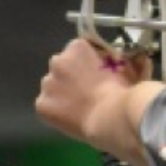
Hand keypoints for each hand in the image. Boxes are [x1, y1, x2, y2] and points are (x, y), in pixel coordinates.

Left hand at [35, 40, 152, 142]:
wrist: (112, 116)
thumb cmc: (123, 89)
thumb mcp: (124, 66)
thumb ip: (115, 60)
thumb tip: (116, 62)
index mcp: (77, 47)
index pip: (78, 50)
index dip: (87, 62)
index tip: (95, 74)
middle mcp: (57, 61)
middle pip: (61, 66)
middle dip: (71, 76)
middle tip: (86, 91)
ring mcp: (47, 83)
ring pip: (52, 86)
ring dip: (62, 93)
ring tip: (79, 107)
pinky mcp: (42, 105)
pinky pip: (47, 107)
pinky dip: (56, 112)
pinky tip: (71, 119)